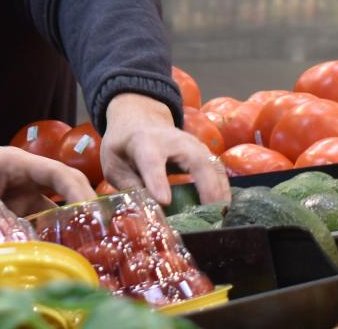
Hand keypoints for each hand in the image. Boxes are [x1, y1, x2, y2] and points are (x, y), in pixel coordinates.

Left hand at [101, 93, 230, 206]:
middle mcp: (174, 141)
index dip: (158, 181)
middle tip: (210, 215)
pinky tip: (223, 210)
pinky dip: (223, 190)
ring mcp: (194, 145)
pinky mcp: (204, 153)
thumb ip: (128, 186)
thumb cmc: (124, 146)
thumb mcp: (113, 164)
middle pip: (196, 160)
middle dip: (206, 187)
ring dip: (220, 192)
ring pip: (213, 166)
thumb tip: (145, 212)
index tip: (164, 201)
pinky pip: (218, 171)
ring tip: (220, 217)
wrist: (139, 120)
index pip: (152, 161)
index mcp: (144, 142)